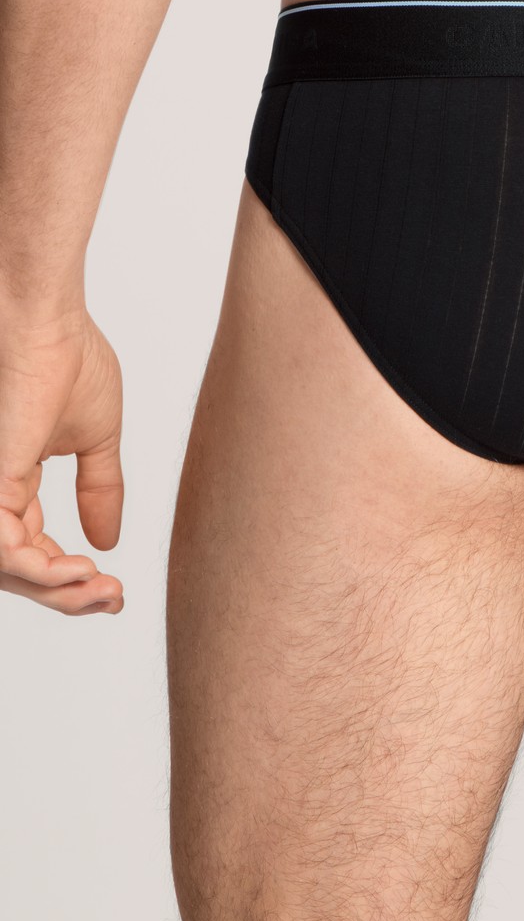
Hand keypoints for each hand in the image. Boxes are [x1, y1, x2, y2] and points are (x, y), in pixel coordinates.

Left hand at [0, 303, 123, 614]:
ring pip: (10, 570)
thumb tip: (109, 540)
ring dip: (57, 591)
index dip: (72, 578)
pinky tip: (78, 570)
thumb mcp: (97, 438)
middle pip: (22, 570)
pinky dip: (39, 571)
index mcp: (16, 479)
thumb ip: (101, 489)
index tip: (116, 589)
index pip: (35, 548)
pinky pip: (4, 550)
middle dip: (67, 596)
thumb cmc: (69, 357)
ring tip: (100, 587)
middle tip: (112, 597)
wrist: (48, 323)